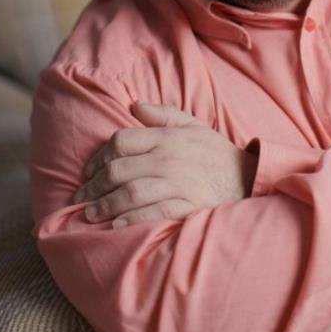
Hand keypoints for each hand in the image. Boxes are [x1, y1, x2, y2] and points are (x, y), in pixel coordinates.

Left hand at [74, 102, 257, 227]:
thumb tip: (132, 106)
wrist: (249, 178)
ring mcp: (179, 184)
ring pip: (130, 193)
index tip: (89, 171)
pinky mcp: (188, 206)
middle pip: (118, 170)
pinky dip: (130, 220)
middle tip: (82, 196)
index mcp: (168, 138)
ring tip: (90, 214)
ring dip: (105, 205)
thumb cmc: (215, 153)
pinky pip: (152, 213)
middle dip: (93, 186)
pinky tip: (116, 225)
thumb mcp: (193, 125)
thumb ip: (162, 114)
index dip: (99, 156)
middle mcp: (170, 159)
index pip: (121, 141)